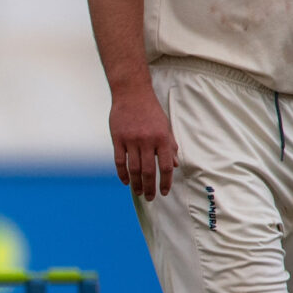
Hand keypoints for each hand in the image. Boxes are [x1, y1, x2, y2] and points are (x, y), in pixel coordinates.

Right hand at [109, 85, 178, 200]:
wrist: (132, 94)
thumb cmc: (151, 111)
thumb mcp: (166, 127)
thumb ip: (170, 146)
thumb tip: (175, 165)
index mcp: (162, 139)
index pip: (165, 166)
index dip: (165, 182)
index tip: (164, 192)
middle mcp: (147, 141)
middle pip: (148, 171)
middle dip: (150, 187)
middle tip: (150, 198)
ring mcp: (131, 140)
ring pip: (133, 168)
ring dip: (136, 183)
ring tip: (138, 192)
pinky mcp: (117, 138)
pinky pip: (119, 160)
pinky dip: (122, 173)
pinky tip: (125, 181)